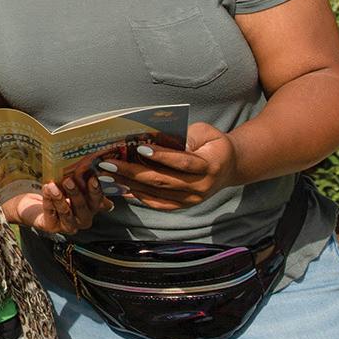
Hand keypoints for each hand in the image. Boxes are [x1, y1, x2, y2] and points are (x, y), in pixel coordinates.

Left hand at [4, 174, 109, 235]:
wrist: (39, 208)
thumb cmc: (61, 196)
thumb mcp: (72, 187)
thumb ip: (82, 181)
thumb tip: (90, 168)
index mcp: (91, 209)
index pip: (97, 201)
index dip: (95, 191)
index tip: (92, 178)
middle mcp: (82, 220)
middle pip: (82, 208)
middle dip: (75, 194)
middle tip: (68, 181)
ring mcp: (68, 226)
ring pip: (66, 213)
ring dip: (59, 198)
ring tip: (53, 186)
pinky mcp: (52, 227)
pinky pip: (50, 213)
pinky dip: (48, 200)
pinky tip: (46, 190)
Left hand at [104, 122, 237, 209]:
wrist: (230, 167)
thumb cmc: (213, 144)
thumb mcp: (205, 132)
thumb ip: (184, 135)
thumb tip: (153, 137)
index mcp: (209, 166)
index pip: (182, 162)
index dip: (161, 156)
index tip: (139, 148)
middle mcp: (200, 187)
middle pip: (163, 180)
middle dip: (132, 172)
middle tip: (109, 164)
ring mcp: (192, 199)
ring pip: (157, 193)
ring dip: (129, 184)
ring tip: (108, 175)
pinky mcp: (184, 205)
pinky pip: (158, 203)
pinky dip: (139, 195)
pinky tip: (121, 187)